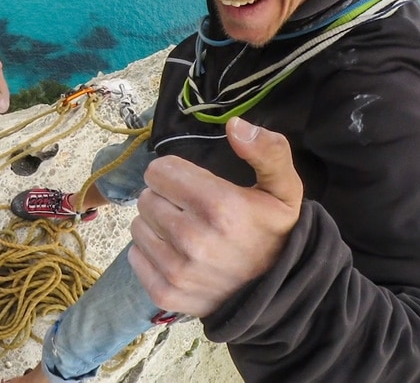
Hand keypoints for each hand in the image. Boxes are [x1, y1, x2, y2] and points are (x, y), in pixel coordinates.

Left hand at [127, 117, 302, 316]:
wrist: (275, 296)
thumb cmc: (274, 234)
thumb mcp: (285, 190)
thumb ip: (268, 151)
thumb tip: (234, 124)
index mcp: (220, 205)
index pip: (159, 170)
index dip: (174, 174)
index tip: (192, 186)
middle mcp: (193, 238)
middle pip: (146, 197)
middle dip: (165, 199)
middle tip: (190, 211)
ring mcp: (177, 269)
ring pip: (138, 225)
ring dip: (156, 224)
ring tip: (184, 232)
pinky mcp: (164, 291)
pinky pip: (134, 255)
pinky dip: (150, 252)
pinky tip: (176, 255)